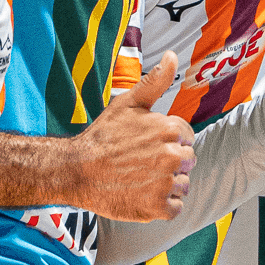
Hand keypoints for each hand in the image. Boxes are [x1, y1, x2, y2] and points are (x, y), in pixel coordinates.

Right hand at [69, 53, 194, 220]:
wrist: (76, 170)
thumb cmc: (103, 136)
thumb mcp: (128, 103)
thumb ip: (155, 81)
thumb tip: (171, 56)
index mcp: (169, 129)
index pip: (186, 138)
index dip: (168, 141)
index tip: (147, 145)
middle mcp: (172, 156)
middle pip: (188, 162)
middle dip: (170, 163)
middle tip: (142, 163)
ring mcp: (165, 183)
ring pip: (183, 185)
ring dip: (167, 184)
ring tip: (141, 179)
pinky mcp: (156, 208)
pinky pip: (175, 208)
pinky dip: (162, 205)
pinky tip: (143, 195)